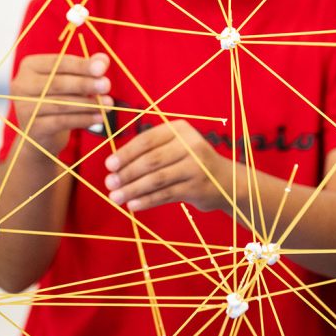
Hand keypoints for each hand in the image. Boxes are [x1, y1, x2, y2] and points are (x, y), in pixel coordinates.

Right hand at [11, 52, 112, 154]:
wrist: (42, 134)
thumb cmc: (58, 99)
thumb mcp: (70, 81)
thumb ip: (86, 68)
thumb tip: (103, 59)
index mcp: (29, 66)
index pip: (58, 63)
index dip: (81, 65)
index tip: (102, 68)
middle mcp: (21, 84)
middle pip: (58, 83)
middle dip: (85, 84)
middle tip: (107, 85)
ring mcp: (24, 107)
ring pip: (61, 104)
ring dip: (88, 103)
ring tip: (109, 103)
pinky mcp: (32, 127)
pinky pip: (62, 121)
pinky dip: (84, 119)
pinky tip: (100, 117)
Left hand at [103, 119, 230, 212]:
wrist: (225, 181)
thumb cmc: (190, 162)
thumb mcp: (175, 147)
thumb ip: (150, 151)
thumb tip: (115, 166)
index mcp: (180, 129)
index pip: (147, 139)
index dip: (126, 153)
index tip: (109, 165)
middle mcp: (190, 145)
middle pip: (151, 160)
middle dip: (127, 173)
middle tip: (109, 183)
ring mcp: (196, 167)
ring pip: (157, 179)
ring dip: (133, 189)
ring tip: (116, 197)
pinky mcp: (197, 187)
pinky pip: (166, 195)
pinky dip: (147, 200)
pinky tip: (133, 205)